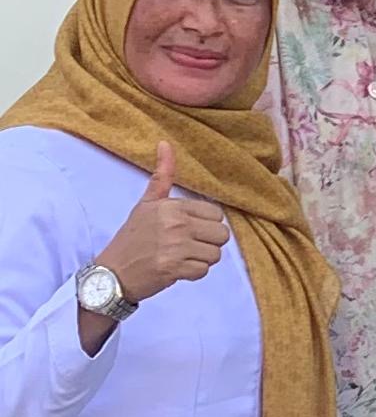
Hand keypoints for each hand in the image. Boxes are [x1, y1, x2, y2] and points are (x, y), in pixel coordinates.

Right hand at [97, 144, 229, 309]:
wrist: (113, 272)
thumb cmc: (132, 237)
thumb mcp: (146, 204)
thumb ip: (162, 176)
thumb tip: (165, 142)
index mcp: (172, 207)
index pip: (216, 214)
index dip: (206, 224)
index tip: (188, 229)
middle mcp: (177, 225)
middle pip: (222, 235)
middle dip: (208, 242)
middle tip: (188, 245)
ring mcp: (177, 248)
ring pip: (215, 254)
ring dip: (202, 258)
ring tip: (183, 256)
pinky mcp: (175, 270)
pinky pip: (204, 271)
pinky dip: (193, 273)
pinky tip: (178, 269)